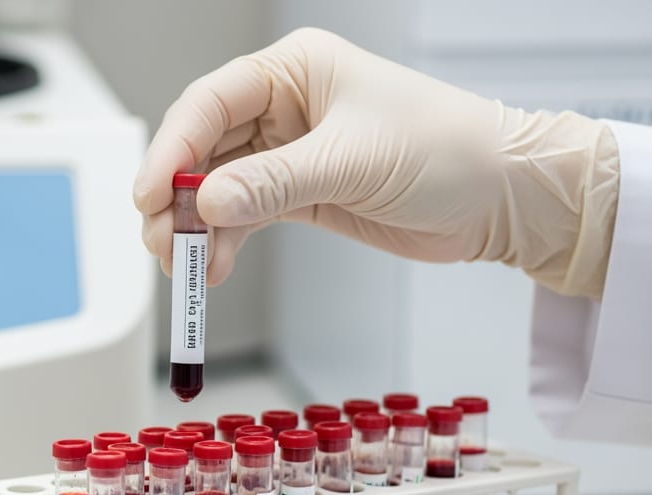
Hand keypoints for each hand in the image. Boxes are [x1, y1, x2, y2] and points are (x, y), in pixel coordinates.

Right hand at [138, 27, 618, 299]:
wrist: (501, 197)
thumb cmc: (449, 149)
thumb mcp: (352, 161)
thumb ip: (272, 182)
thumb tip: (206, 202)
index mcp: (294, 70)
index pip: (208, 104)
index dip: (171, 150)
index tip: (150, 196)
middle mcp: (282, 107)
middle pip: (201, 149)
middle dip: (175, 199)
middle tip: (163, 242)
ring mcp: (286, 152)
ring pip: (214, 189)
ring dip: (194, 229)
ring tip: (186, 267)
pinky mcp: (297, 193)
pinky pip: (240, 216)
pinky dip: (223, 243)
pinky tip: (216, 267)